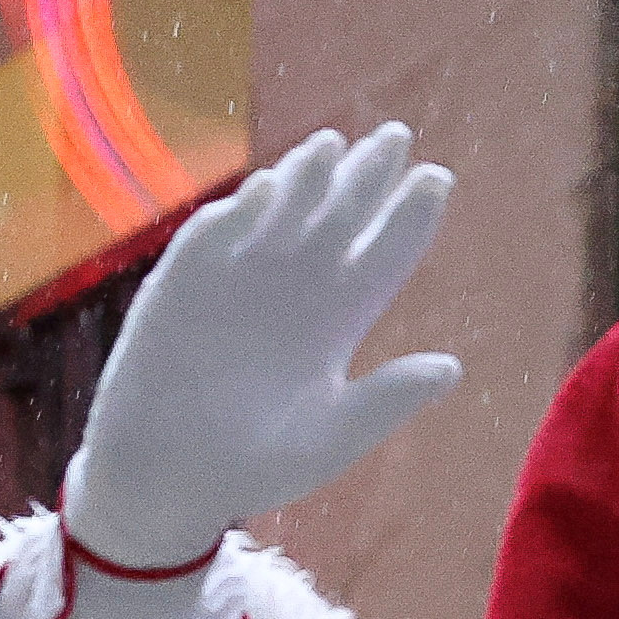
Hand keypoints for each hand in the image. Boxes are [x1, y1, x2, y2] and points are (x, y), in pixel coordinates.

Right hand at [58, 125, 460, 569]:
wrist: (166, 481)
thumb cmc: (252, 468)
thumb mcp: (330, 438)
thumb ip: (385, 400)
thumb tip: (452, 368)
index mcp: (339, 318)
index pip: (384, 254)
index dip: (410, 216)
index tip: (437, 179)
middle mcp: (295, 286)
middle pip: (340, 216)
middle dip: (366, 175)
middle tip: (393, 137)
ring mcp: (239, 277)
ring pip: (282, 211)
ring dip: (305, 179)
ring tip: (332, 149)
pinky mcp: (184, 283)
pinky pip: (214, 237)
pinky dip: (238, 214)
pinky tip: (265, 191)